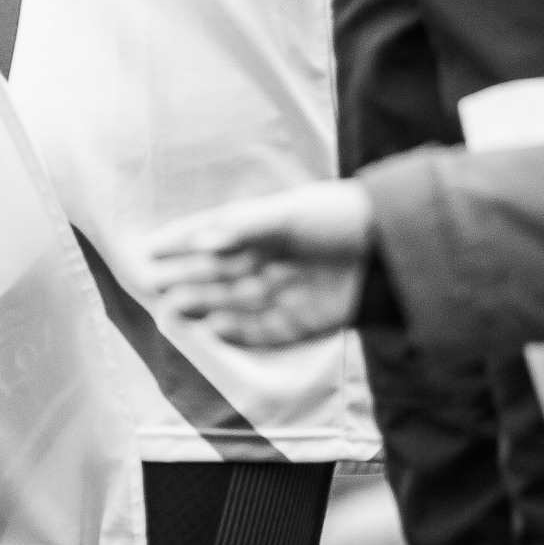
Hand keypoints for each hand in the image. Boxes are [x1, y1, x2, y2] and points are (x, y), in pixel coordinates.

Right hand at [139, 181, 376, 348]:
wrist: (396, 250)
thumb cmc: (343, 218)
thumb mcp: (293, 213)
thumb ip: (246, 227)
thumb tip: (204, 241)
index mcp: (266, 227)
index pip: (213, 233)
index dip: (180, 240)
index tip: (146, 247)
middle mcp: (270, 260)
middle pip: (218, 270)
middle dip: (183, 274)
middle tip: (147, 282)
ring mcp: (284, 292)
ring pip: (233, 301)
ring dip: (202, 303)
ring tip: (170, 307)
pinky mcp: (302, 322)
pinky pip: (261, 331)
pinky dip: (236, 331)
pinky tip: (210, 327)